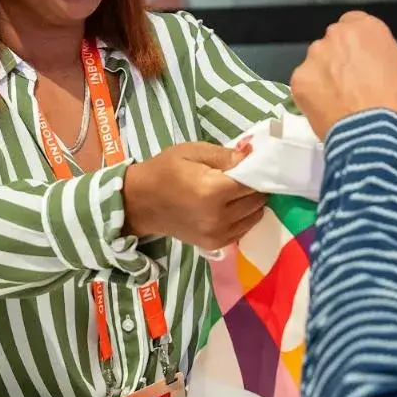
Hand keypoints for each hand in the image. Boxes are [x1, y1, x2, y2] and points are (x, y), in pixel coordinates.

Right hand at [123, 143, 267, 250]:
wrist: (140, 203)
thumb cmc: (165, 171)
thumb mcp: (192, 151)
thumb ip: (225, 155)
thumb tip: (252, 154)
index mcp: (213, 191)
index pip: (253, 183)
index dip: (256, 172)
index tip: (253, 166)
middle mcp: (218, 216)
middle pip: (257, 201)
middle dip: (255, 188)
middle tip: (243, 178)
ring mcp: (217, 234)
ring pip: (254, 217)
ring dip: (252, 204)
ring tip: (237, 193)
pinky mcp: (214, 244)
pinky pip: (243, 230)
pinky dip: (244, 218)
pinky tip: (231, 207)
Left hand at [291, 12, 396, 139]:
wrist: (376, 135)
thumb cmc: (395, 106)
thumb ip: (379, 55)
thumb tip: (369, 62)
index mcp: (367, 29)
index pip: (354, 23)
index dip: (356, 45)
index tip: (357, 60)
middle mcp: (338, 35)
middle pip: (333, 42)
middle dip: (338, 59)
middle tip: (349, 84)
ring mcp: (316, 56)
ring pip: (316, 62)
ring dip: (323, 76)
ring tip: (338, 101)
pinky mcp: (300, 78)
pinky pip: (304, 83)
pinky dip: (312, 95)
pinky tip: (327, 109)